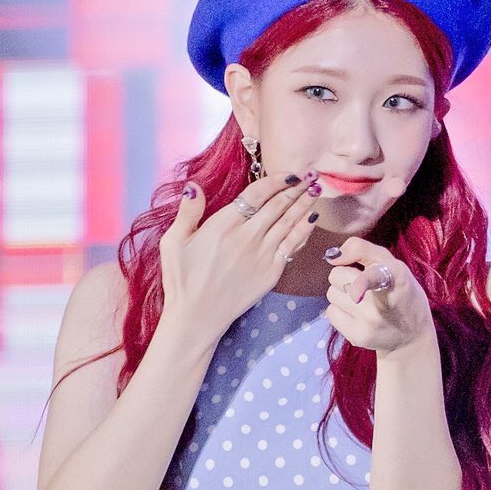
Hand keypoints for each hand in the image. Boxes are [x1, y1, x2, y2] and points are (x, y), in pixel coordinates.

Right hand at [158, 169, 322, 348]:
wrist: (197, 316)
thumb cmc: (182, 279)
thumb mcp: (173, 242)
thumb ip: (187, 212)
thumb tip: (193, 186)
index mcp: (224, 224)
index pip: (257, 194)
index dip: (276, 180)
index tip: (290, 173)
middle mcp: (247, 236)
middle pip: (278, 205)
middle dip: (296, 188)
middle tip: (312, 176)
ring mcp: (262, 254)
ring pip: (289, 223)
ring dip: (304, 205)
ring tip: (316, 190)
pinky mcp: (271, 272)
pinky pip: (292, 245)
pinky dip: (304, 230)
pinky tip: (312, 219)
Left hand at [323, 236, 435, 356]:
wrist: (412, 336)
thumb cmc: (401, 293)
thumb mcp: (393, 264)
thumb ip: (362, 250)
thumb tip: (332, 257)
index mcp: (396, 277)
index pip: (373, 277)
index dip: (362, 282)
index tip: (355, 292)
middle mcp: (381, 302)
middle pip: (336, 275)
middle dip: (345, 276)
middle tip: (363, 285)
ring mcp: (368, 321)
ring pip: (331, 293)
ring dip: (342, 294)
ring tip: (362, 301)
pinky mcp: (357, 336)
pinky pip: (330, 312)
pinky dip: (340, 311)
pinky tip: (357, 315)